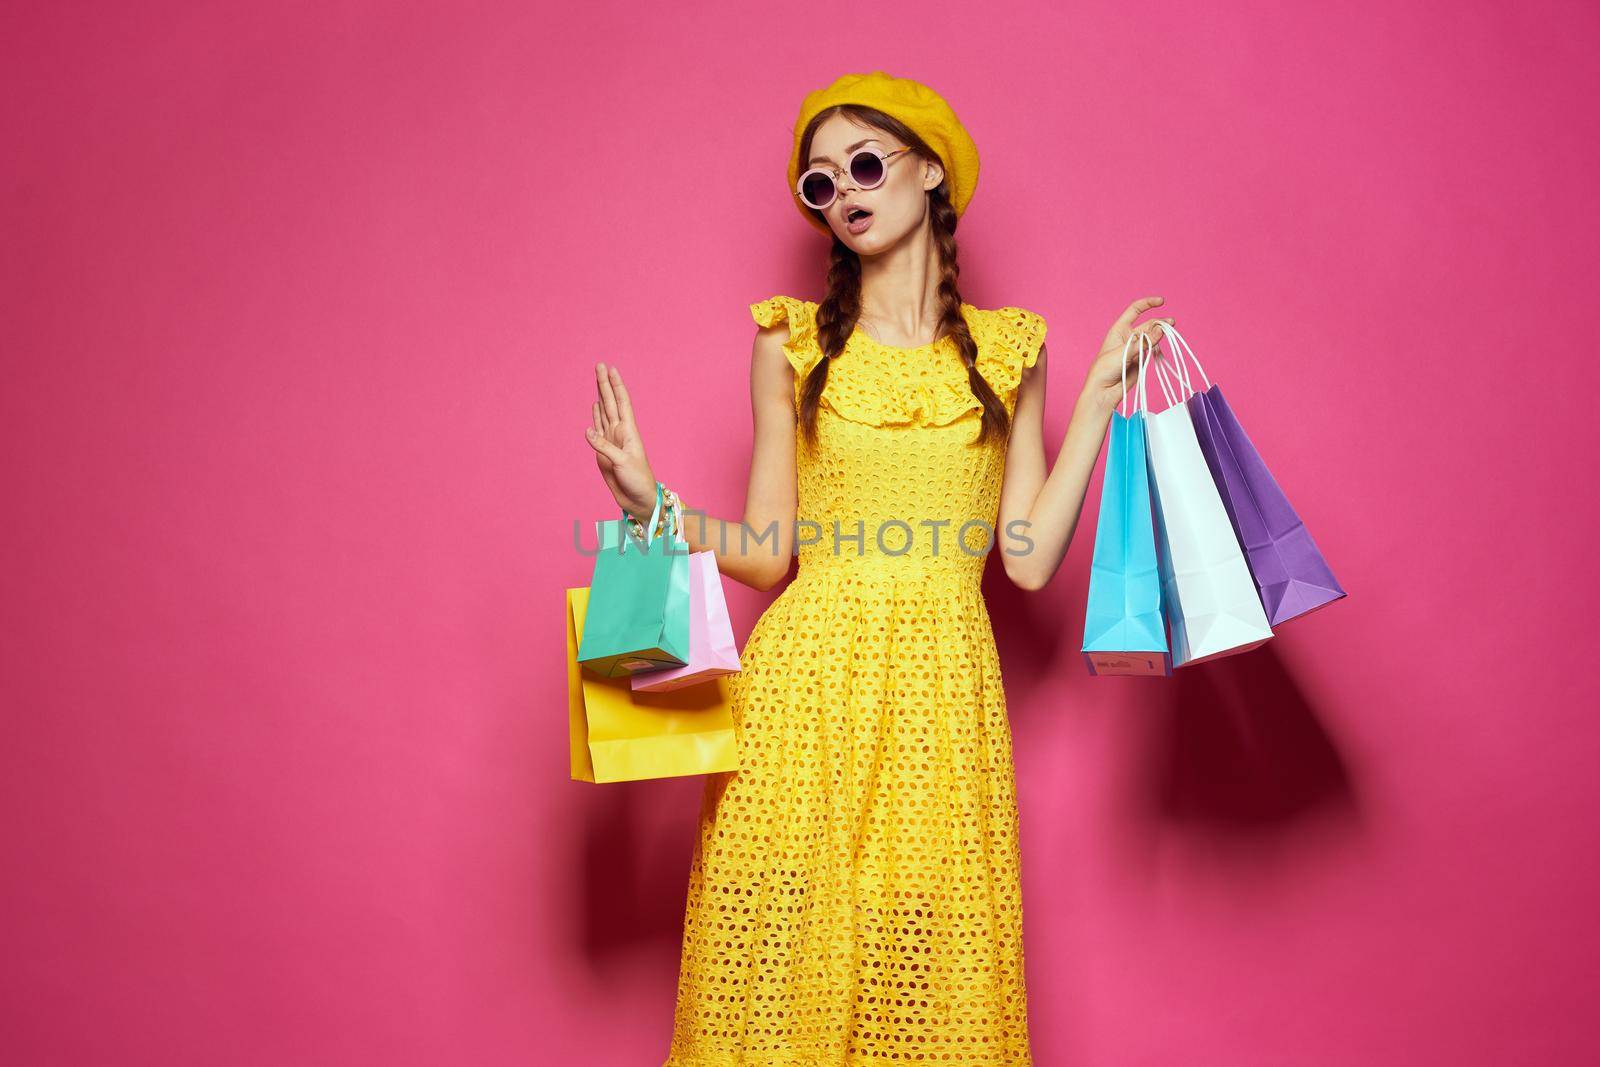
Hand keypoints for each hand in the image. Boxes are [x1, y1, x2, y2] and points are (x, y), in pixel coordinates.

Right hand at [583, 363, 658, 522]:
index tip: (611, 369)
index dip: (616, 385)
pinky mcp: (603, 452)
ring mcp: (611, 441)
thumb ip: (604, 446)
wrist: (638, 499)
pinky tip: (595, 406)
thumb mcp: (622, 462)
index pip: (622, 403)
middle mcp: (619, 433)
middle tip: (599, 365)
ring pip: (604, 413)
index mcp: (628, 432)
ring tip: (597, 380)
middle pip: (611, 403)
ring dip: (600, 396)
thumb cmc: (638, 480)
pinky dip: (595, 416)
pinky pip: (597, 430)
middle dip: (605, 384)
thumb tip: (587, 430)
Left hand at [1080, 296, 1175, 413]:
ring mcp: (1136, 348)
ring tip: (1170, 332)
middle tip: (1171, 324)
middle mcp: (1128, 337)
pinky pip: (1153, 350)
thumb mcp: (1123, 352)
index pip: (1135, 310)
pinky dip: (1159, 347)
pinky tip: (1161, 348)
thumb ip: (1143, 342)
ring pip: (1153, 337)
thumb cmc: (1105, 369)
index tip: (1161, 302)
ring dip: (1161, 334)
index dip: (1147, 304)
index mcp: (1119, 329)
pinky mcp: (1141, 360)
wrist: (1103, 391)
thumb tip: (1161, 330)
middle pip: (1148, 324)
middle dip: (1160, 322)